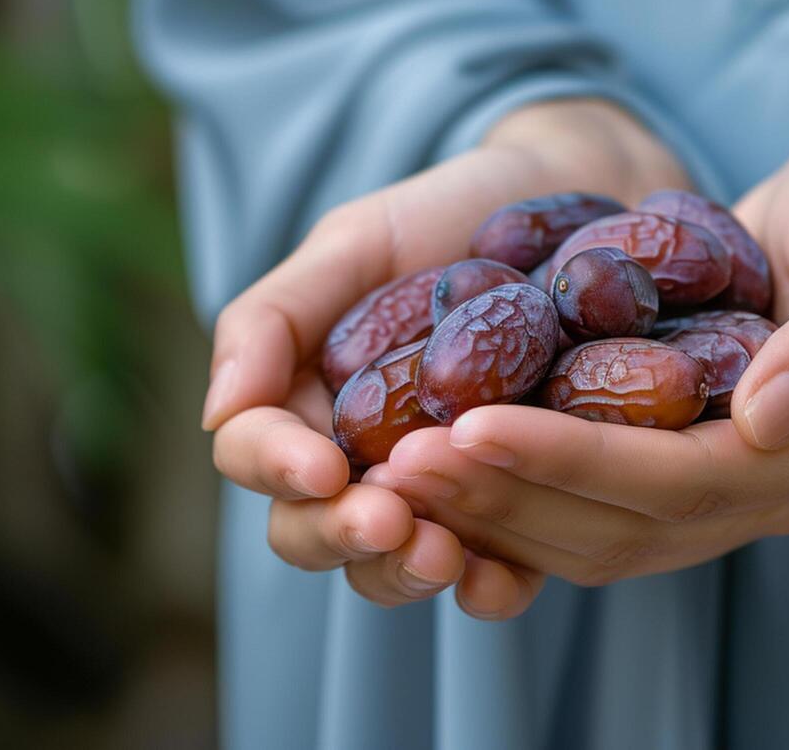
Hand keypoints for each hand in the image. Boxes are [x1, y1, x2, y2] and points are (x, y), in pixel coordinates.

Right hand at [203, 99, 688, 616]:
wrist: (571, 200)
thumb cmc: (445, 216)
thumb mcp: (355, 245)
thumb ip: (273, 317)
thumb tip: (217, 413)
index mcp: (301, 401)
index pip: (254, 453)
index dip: (275, 467)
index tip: (322, 465)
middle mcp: (356, 460)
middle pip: (311, 529)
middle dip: (340, 534)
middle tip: (387, 519)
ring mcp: (434, 494)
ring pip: (388, 566)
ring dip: (404, 571)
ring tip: (445, 553)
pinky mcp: (513, 509)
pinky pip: (490, 573)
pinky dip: (488, 589)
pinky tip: (499, 577)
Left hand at [366, 116, 788, 608]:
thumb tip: (766, 417)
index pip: (673, 479)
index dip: (567, 460)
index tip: (467, 427)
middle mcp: (770, 487)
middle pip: (619, 526)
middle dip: (505, 495)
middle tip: (399, 462)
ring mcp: (728, 486)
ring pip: (594, 533)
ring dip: (496, 505)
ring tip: (401, 466)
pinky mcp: (687, 463)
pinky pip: (591, 506)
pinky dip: (517, 491)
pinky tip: (445, 456)